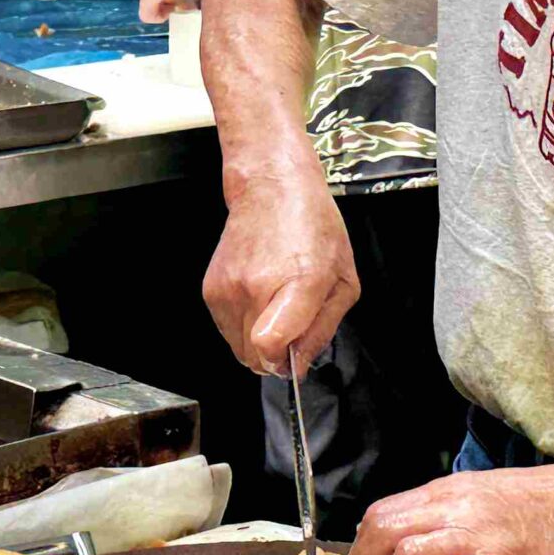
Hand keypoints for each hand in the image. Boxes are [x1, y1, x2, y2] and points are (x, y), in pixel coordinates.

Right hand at [202, 175, 356, 376]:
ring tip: (274, 305)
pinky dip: (242, 324)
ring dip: (256, 340)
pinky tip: (258, 296)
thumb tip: (299, 366)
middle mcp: (256, 286)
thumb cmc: (312, 226)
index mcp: (300, 282)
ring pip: (237, 348)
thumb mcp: (342, 280)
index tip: (294, 356)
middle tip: (291, 328)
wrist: (270, 188)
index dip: (282, 363)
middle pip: (253, 358)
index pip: (270, 345)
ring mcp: (228, 288)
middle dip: (274, 356)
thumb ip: (322, 329)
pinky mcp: (210, 289)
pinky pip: (225, 330)